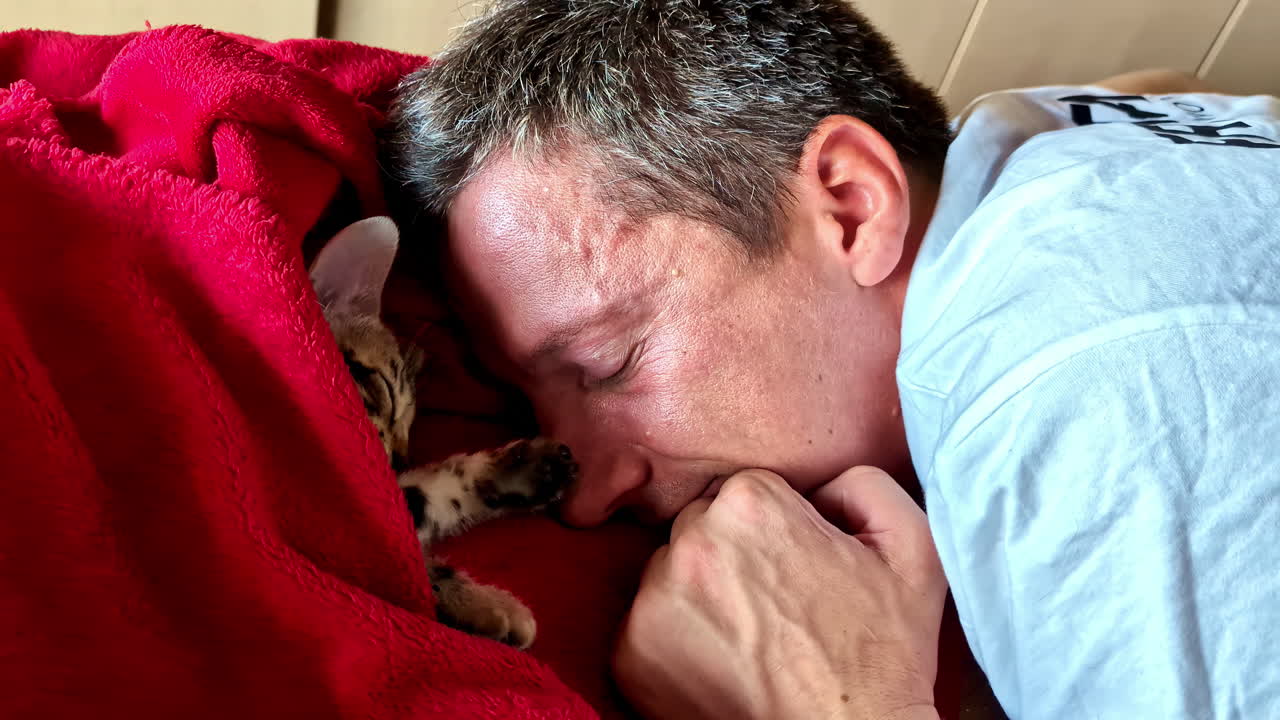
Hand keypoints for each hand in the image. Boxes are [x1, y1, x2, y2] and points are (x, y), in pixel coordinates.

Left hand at [613, 467, 946, 719]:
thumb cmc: (882, 654)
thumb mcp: (911, 547)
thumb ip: (863, 484)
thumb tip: (820, 482)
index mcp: (750, 504)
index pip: (747, 491)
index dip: (780, 530)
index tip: (799, 569)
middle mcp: (691, 541)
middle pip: (701, 526)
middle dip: (734, 556)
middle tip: (776, 605)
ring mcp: (654, 599)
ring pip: (670, 574)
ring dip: (700, 596)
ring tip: (750, 636)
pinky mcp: (631, 652)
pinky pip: (645, 627)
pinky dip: (676, 642)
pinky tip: (722, 662)